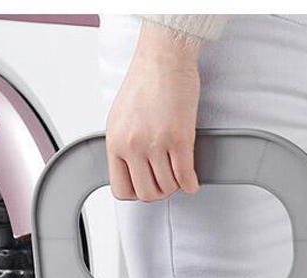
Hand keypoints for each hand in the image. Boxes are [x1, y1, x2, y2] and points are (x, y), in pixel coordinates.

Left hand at [106, 22, 200, 201]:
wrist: (164, 56)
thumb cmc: (145, 79)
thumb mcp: (121, 117)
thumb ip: (124, 145)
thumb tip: (132, 168)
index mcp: (115, 141)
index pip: (121, 189)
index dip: (137, 192)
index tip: (146, 185)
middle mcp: (133, 145)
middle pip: (146, 192)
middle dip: (159, 192)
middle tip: (166, 182)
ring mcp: (156, 143)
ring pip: (168, 186)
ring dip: (176, 185)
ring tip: (179, 174)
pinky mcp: (179, 138)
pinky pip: (185, 175)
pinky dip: (191, 183)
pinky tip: (192, 180)